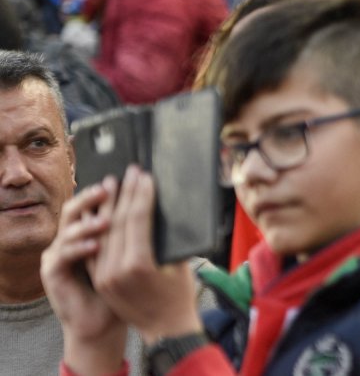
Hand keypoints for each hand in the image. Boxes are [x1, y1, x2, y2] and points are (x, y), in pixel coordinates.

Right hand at [41, 177, 127, 374]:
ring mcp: (59, 256)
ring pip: (70, 230)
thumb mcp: (138, 260)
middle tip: (115, 183)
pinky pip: (63, 255)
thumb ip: (142, 237)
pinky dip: (78, 248)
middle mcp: (73, 242)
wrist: (107, 324)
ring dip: (89, 222)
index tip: (133, 176)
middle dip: (99, 197)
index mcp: (92, 236)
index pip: (101, 208)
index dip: (116, 193)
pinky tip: (94, 244)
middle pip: (82, 212)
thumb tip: (164, 208)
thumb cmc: (130, 293)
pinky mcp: (52, 274)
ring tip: (107, 217)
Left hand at [90, 167, 201, 344]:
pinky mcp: (99, 279)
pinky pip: (96, 247)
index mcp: (138, 264)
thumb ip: (164, 237)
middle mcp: (115, 270)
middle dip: (125, 194)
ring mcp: (104, 276)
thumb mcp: (179, 262)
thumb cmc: (180, 296)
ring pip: (103, 232)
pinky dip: (99, 227)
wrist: (166, 329)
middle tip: (130, 173)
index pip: (136, 218)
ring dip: (108, 206)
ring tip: (112, 185)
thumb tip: (156, 209)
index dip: (141, 194)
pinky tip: (101, 210)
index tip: (144, 176)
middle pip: (117, 221)